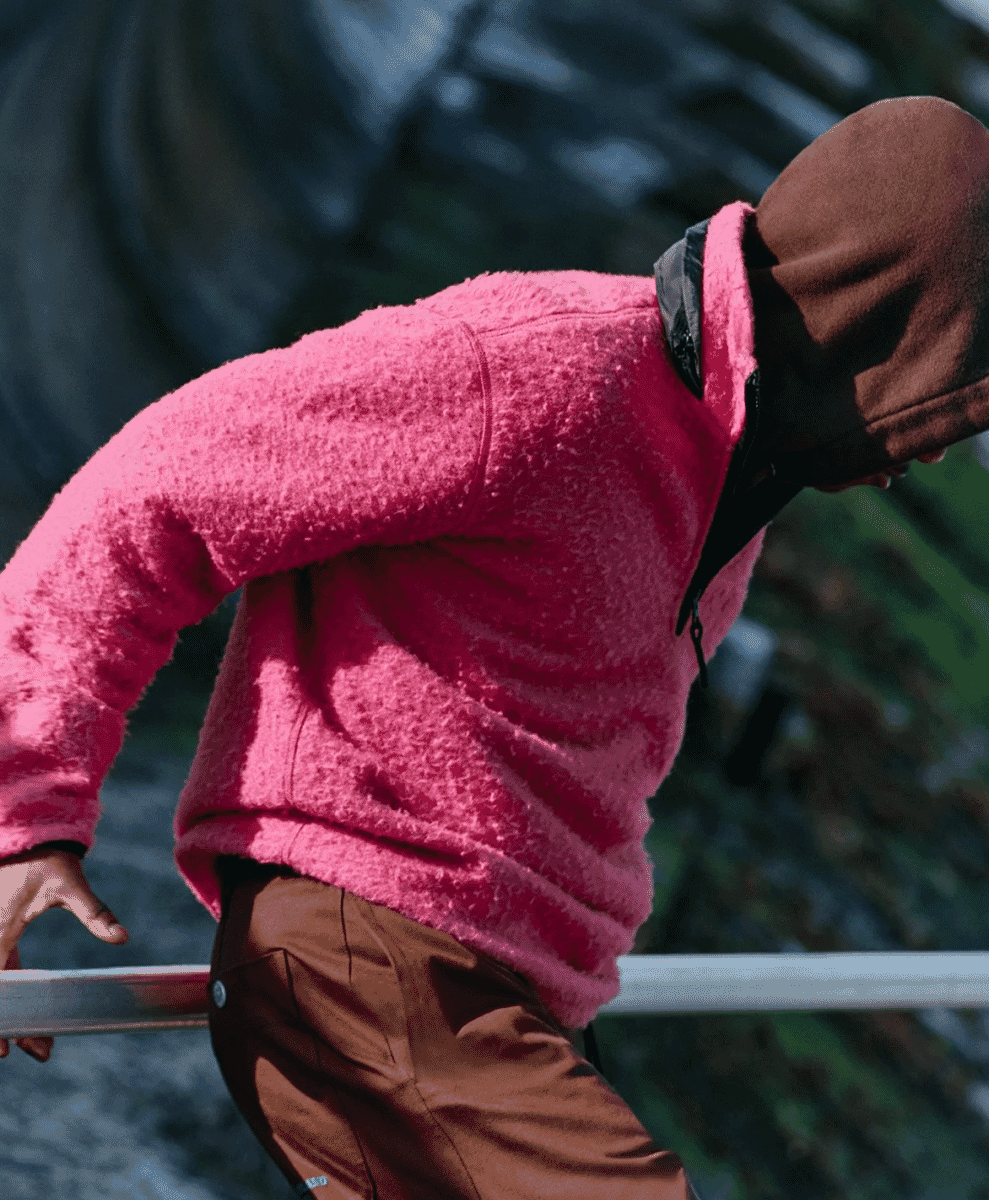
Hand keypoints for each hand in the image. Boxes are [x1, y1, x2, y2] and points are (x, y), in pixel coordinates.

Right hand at [0, 848, 127, 1061]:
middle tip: (28, 1051)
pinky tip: (29, 1010)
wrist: (27, 836)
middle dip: (6, 1026)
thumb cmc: (45, 860)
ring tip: (33, 1040)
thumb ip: (96, 913)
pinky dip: (10, 994)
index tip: (6, 1050)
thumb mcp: (71, 885)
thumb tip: (123, 937)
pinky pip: (1, 971)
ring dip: (9, 1013)